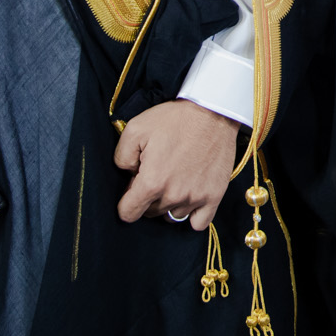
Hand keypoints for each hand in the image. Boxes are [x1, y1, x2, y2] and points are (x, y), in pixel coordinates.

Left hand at [115, 99, 240, 229]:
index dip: (126, 201)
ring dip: (169, 203)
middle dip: (148, 198)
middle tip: (156, 174)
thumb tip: (127, 174)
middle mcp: (173, 195)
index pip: (128, 213)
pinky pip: (198, 223)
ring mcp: (195, 197)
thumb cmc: (174, 119)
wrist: (214, 111)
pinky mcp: (214, 196)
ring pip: (172, 216)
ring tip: (174, 180)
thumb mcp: (135, 129)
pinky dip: (192, 215)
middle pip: (150, 213)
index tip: (134, 187)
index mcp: (152, 182)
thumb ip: (121, 157)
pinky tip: (189, 197)